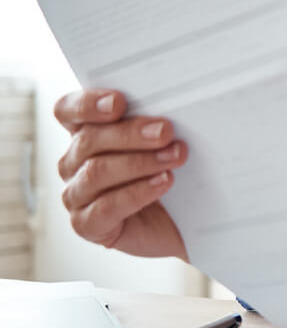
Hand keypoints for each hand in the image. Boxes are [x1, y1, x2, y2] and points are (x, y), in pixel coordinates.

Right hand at [54, 89, 188, 260]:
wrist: (177, 223)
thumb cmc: (165, 175)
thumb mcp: (160, 144)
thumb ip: (152, 124)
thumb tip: (167, 112)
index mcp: (84, 134)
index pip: (67, 111)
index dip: (87, 104)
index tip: (119, 102)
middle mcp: (73, 163)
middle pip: (88, 140)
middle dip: (130, 133)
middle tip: (165, 131)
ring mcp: (76, 195)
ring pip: (97, 172)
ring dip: (140, 162)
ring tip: (174, 157)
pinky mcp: (86, 225)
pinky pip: (106, 207)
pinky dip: (138, 192)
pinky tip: (163, 182)